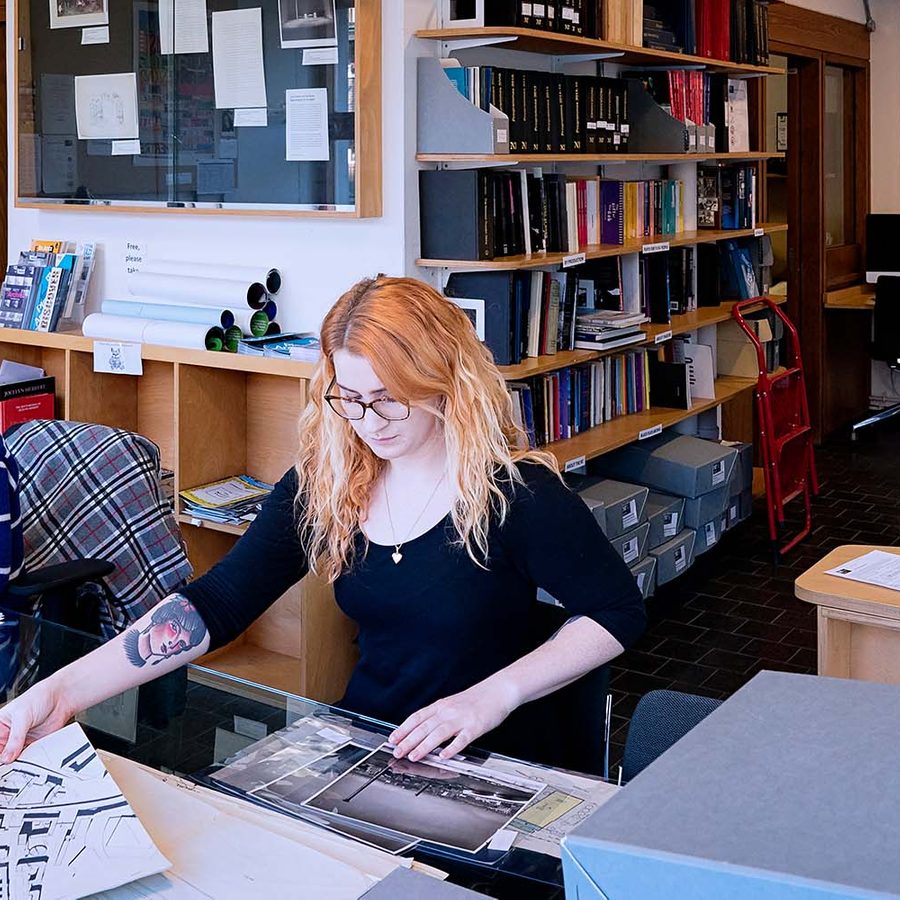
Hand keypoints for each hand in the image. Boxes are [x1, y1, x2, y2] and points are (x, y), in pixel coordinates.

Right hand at [0, 677, 73, 763]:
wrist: (61, 698)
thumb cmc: (38, 698)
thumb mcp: (22, 716)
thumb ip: (15, 737)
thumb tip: (6, 757)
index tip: (1, 758)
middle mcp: (9, 735)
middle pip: (2, 754)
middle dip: (5, 760)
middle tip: (9, 764)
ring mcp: (21, 742)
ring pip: (15, 758)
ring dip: (17, 762)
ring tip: (20, 763)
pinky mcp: (34, 745)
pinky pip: (29, 757)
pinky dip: (30, 761)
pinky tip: (31, 761)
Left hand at [388, 679, 519, 761]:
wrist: (498, 690)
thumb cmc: (476, 699)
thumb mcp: (452, 704)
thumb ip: (438, 717)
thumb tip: (422, 731)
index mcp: (441, 706)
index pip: (417, 717)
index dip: (403, 729)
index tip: (392, 739)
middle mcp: (448, 711)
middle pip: (424, 726)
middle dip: (408, 740)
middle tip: (397, 752)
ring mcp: (462, 718)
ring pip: (439, 733)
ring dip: (424, 746)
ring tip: (414, 756)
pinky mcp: (475, 726)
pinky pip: (462, 738)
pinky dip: (452, 747)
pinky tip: (444, 756)